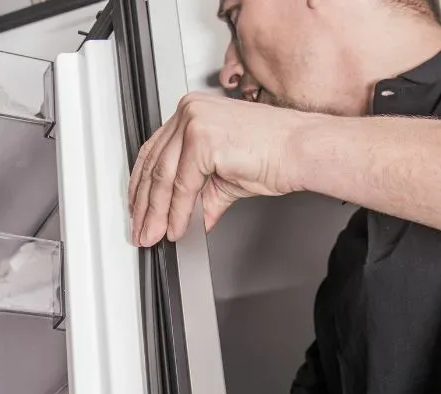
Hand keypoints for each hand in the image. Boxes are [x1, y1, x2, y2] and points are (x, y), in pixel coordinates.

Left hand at [128, 92, 309, 246]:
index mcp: (191, 112)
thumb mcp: (224, 177)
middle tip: (142, 230)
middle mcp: (189, 111)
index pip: (154, 152)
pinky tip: (177, 228)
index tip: (139, 209)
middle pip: (154, 165)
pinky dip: (177, 212)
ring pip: (164, 178)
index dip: (142, 186)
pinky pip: (183, 185)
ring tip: (154, 235)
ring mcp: (194, 122)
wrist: (301, 150)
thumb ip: (199, 195)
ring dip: (157, 213)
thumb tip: (185, 218)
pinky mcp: (203, 139)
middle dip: (145, 205)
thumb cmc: (274, 153)